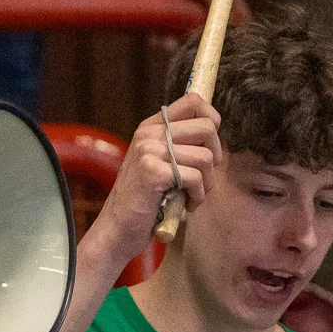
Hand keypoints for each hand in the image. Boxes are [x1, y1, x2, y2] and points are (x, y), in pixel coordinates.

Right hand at [89, 92, 222, 261]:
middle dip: (214, 157)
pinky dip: (198, 196)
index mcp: (150, 128)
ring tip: (192, 196)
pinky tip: (186, 205)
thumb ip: (178, 145)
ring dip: (207, 183)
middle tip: (202, 177)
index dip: (212, 119)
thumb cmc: (143, 201)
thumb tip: (214, 131)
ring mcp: (149, 152)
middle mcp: (148, 135)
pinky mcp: (153, 173)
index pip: (193, 102)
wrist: (117, 230)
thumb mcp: (158, 163)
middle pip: (207, 128)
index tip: (209, 145)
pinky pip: (195, 178)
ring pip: (205, 157)